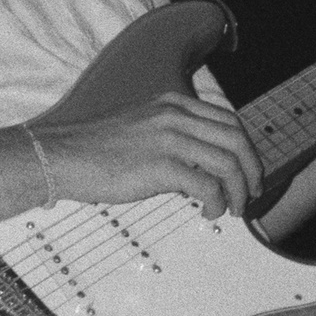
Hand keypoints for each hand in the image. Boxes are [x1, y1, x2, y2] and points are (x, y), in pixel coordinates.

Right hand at [33, 91, 264, 218]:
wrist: (62, 156)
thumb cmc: (97, 150)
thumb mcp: (142, 128)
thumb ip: (173, 136)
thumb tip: (203, 166)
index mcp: (172, 104)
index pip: (228, 121)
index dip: (246, 150)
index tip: (248, 173)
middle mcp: (174, 115)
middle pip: (236, 139)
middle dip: (252, 170)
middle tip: (251, 194)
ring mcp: (168, 138)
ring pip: (228, 164)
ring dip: (238, 191)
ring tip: (232, 209)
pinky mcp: (160, 165)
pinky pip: (208, 186)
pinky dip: (216, 203)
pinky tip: (208, 212)